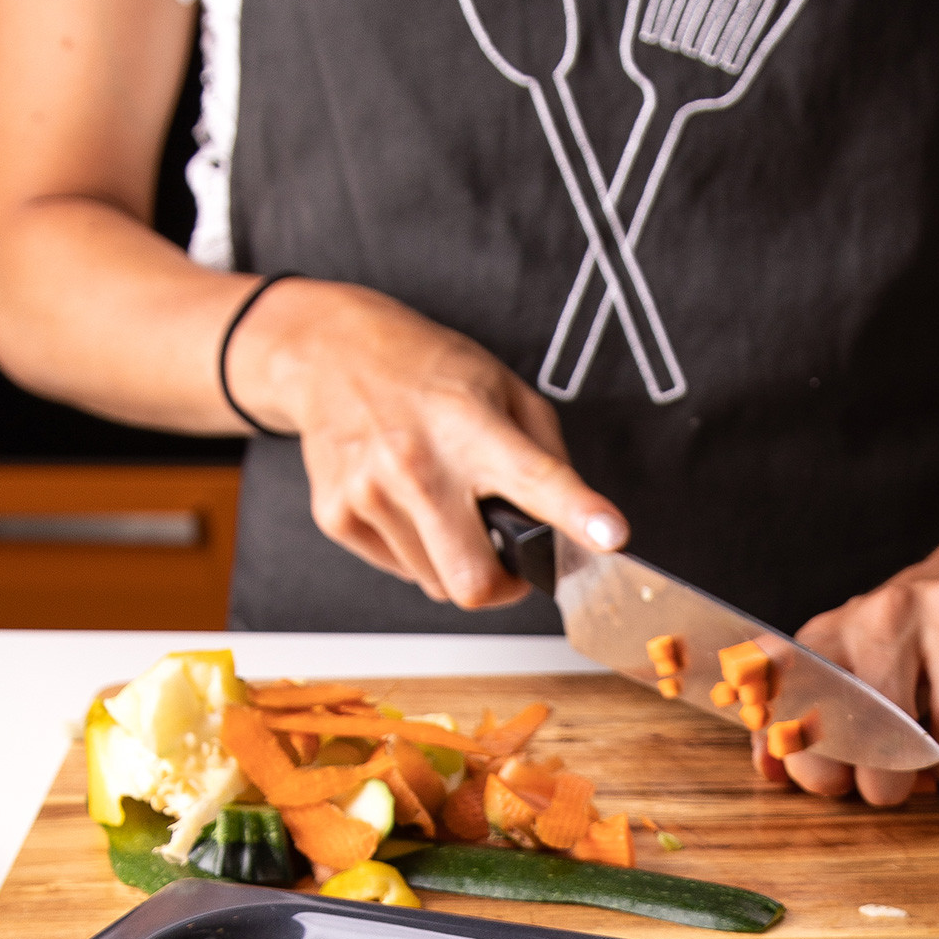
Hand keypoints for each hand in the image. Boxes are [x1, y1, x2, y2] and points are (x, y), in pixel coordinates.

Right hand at [226, 278, 627, 604]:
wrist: (328, 352)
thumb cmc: (424, 369)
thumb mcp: (501, 387)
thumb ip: (544, 453)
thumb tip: (575, 520)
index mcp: (470, 425)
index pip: (535, 478)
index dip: (577, 513)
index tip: (610, 536)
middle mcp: (417, 463)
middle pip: (474, 580)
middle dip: (501, 585)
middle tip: (506, 558)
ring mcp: (370, 493)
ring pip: (437, 583)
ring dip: (453, 560)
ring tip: (441, 504)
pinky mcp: (336, 515)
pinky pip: (400, 569)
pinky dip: (414, 550)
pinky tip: (405, 502)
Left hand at [759, 536, 938, 805]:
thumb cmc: (905, 644)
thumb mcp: (844, 671)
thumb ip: (799, 728)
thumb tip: (771, 771)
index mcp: (831, 632)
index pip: (797, 701)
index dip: (814, 764)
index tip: (836, 783)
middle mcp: (884, 612)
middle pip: (883, 723)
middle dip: (887, 783)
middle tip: (891, 789)